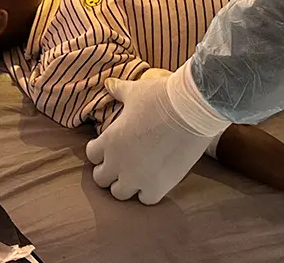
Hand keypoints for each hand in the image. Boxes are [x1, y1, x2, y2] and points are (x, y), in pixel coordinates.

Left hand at [85, 68, 225, 203]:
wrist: (192, 110)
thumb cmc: (161, 97)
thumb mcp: (135, 91)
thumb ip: (118, 90)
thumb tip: (108, 84)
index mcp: (109, 140)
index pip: (91, 154)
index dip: (100, 150)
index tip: (111, 147)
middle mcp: (118, 162)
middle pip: (101, 179)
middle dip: (109, 171)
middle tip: (122, 163)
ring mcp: (137, 178)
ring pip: (119, 193)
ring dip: (125, 185)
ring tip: (136, 174)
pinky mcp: (158, 187)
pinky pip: (145, 200)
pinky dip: (148, 192)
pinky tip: (155, 180)